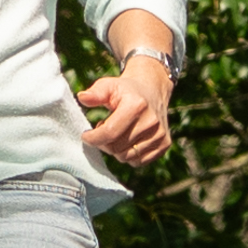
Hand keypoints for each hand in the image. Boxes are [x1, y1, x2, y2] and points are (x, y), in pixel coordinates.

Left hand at [75, 43, 175, 166]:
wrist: (152, 90)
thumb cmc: (125, 90)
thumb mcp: (109, 85)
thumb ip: (95, 92)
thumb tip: (82, 98)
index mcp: (137, 106)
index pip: (109, 133)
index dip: (93, 138)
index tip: (86, 135)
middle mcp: (151, 122)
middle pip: (116, 148)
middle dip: (104, 143)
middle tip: (103, 131)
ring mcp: (160, 134)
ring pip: (126, 157)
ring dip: (115, 150)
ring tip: (116, 134)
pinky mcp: (165, 144)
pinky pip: (138, 162)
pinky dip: (129, 155)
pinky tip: (127, 141)